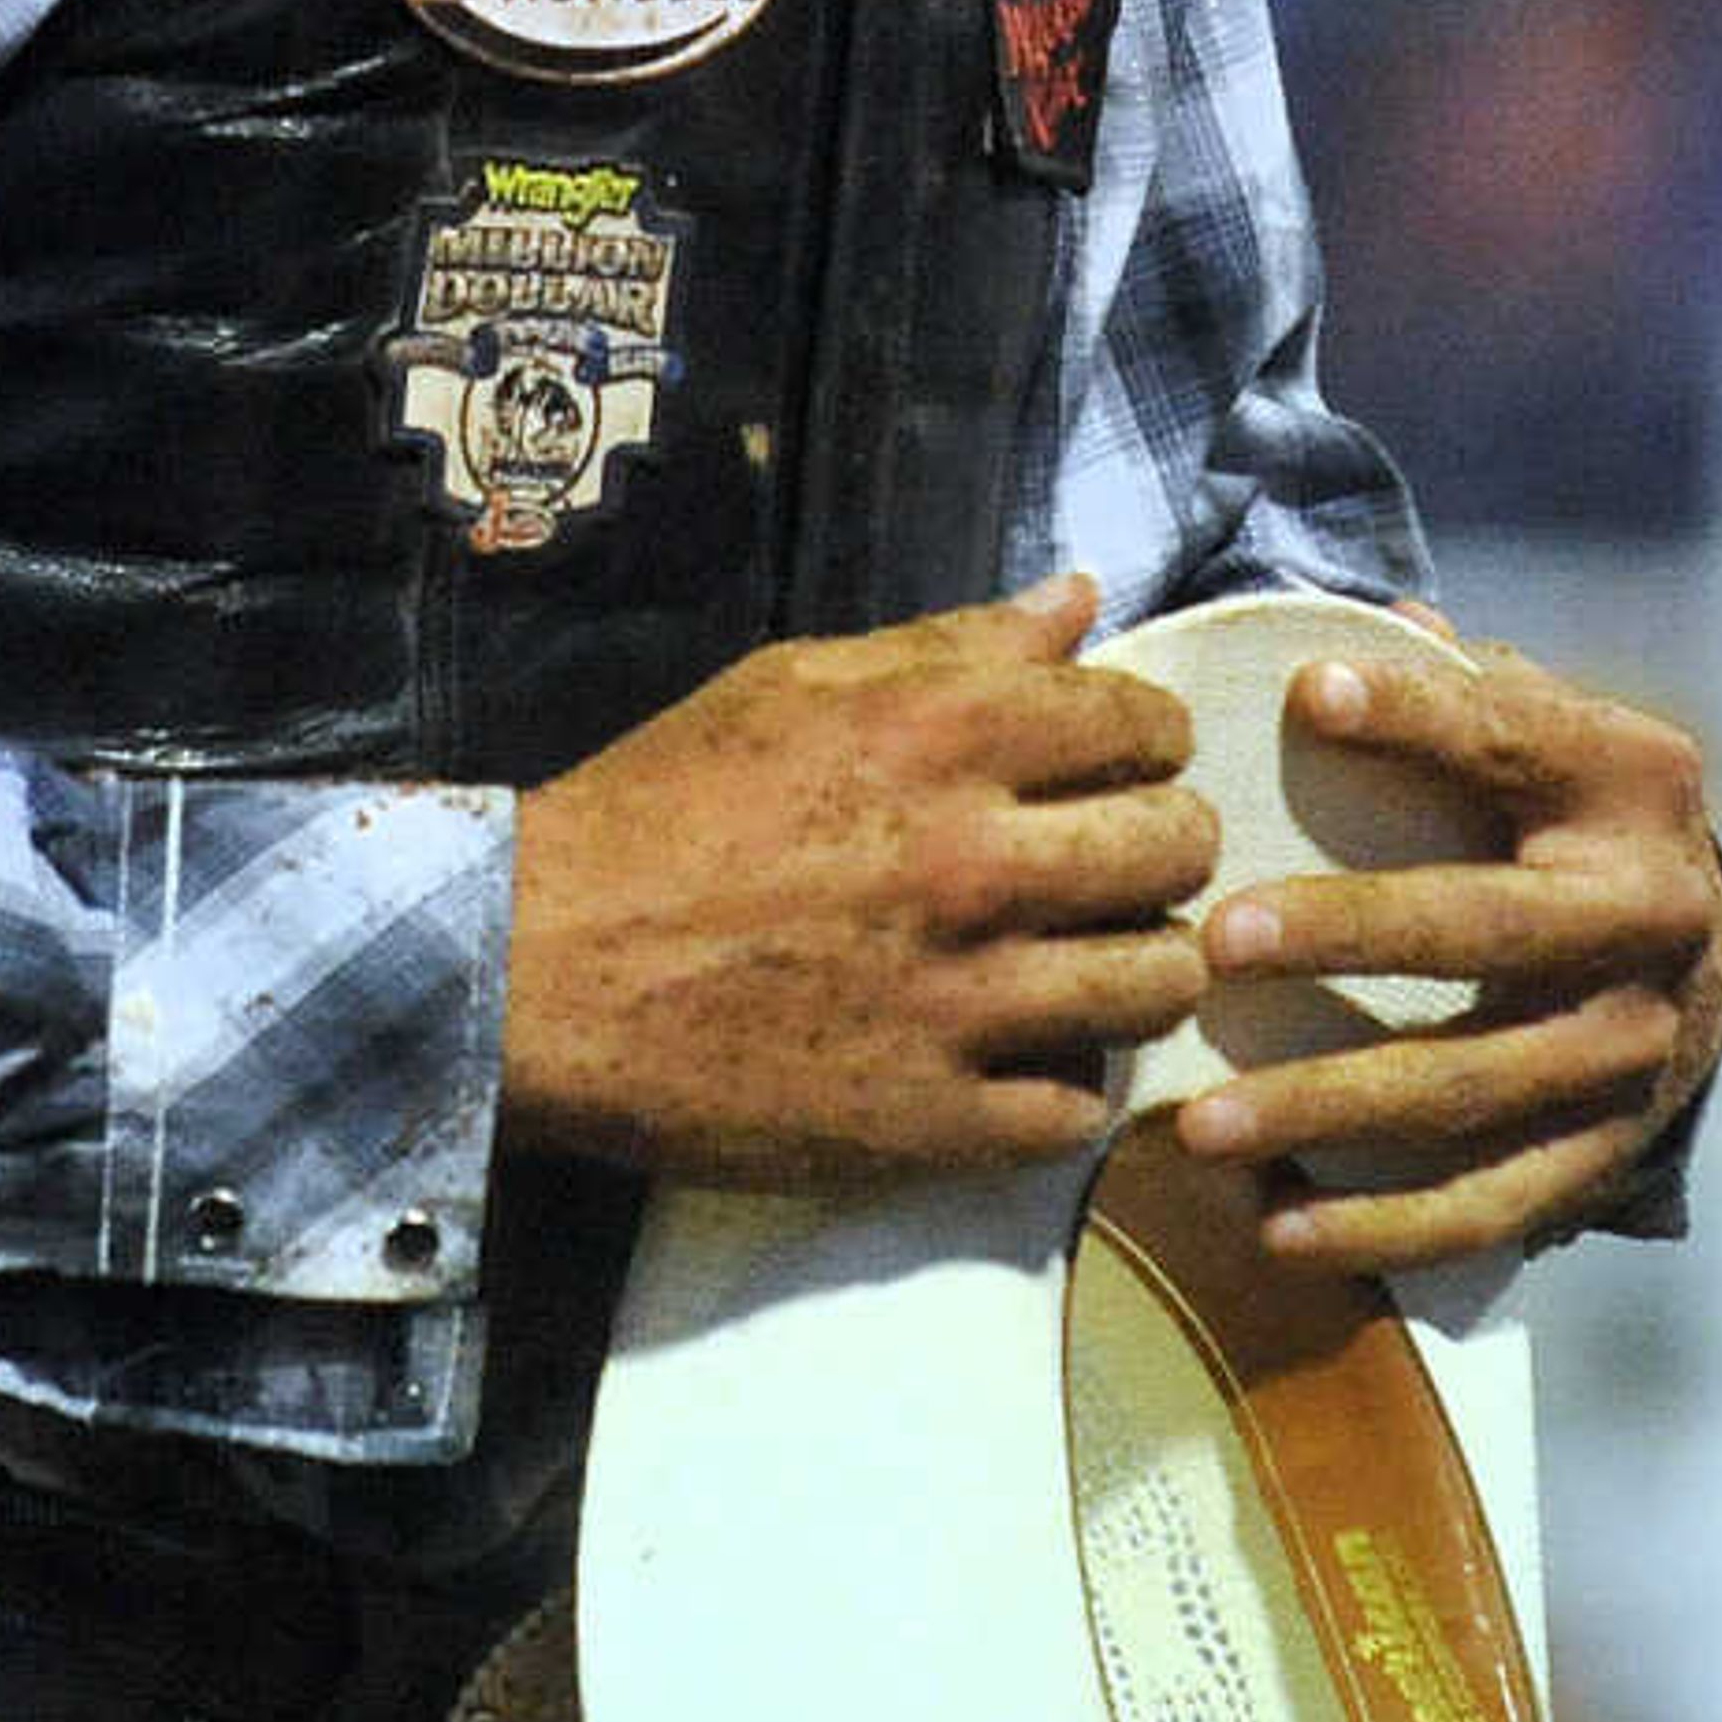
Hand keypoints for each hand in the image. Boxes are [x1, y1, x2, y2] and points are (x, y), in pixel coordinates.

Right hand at [501, 573, 1221, 1183]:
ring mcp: (961, 1002)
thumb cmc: (664, 805)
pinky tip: (1018, 1053)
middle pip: (1179, 850)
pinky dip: (1064, 1082)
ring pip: (1158, 985)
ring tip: (1083, 963)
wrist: (541, 967)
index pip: (1145, 723)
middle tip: (1109, 865)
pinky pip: (1080, 1109)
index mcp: (940, 734)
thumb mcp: (795, 685)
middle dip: (1162, 847)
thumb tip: (1079, 599)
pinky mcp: (933, 1122)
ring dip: (1136, 968)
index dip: (1147, 739)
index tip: (1114, 764)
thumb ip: (951, 644)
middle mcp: (971, 861)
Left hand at [1170, 612, 1721, 1273]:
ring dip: (1326, 1108)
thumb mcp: (1549, 721)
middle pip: (1485, 927)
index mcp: (1629, 784)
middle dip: (1346, 934)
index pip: (1515, 738)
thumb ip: (1459, 680)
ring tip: (1199, 1122)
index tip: (1311, 697)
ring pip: (1469, 1087)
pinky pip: (1490, 1206)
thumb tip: (1355, 627)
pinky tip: (1275, 1227)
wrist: (1702, 949)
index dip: (1419, 716)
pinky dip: (1381, 1230)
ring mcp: (1634, 1048)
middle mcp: (1647, 914)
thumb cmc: (1566, 806)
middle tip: (1216, 942)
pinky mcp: (1609, 1152)